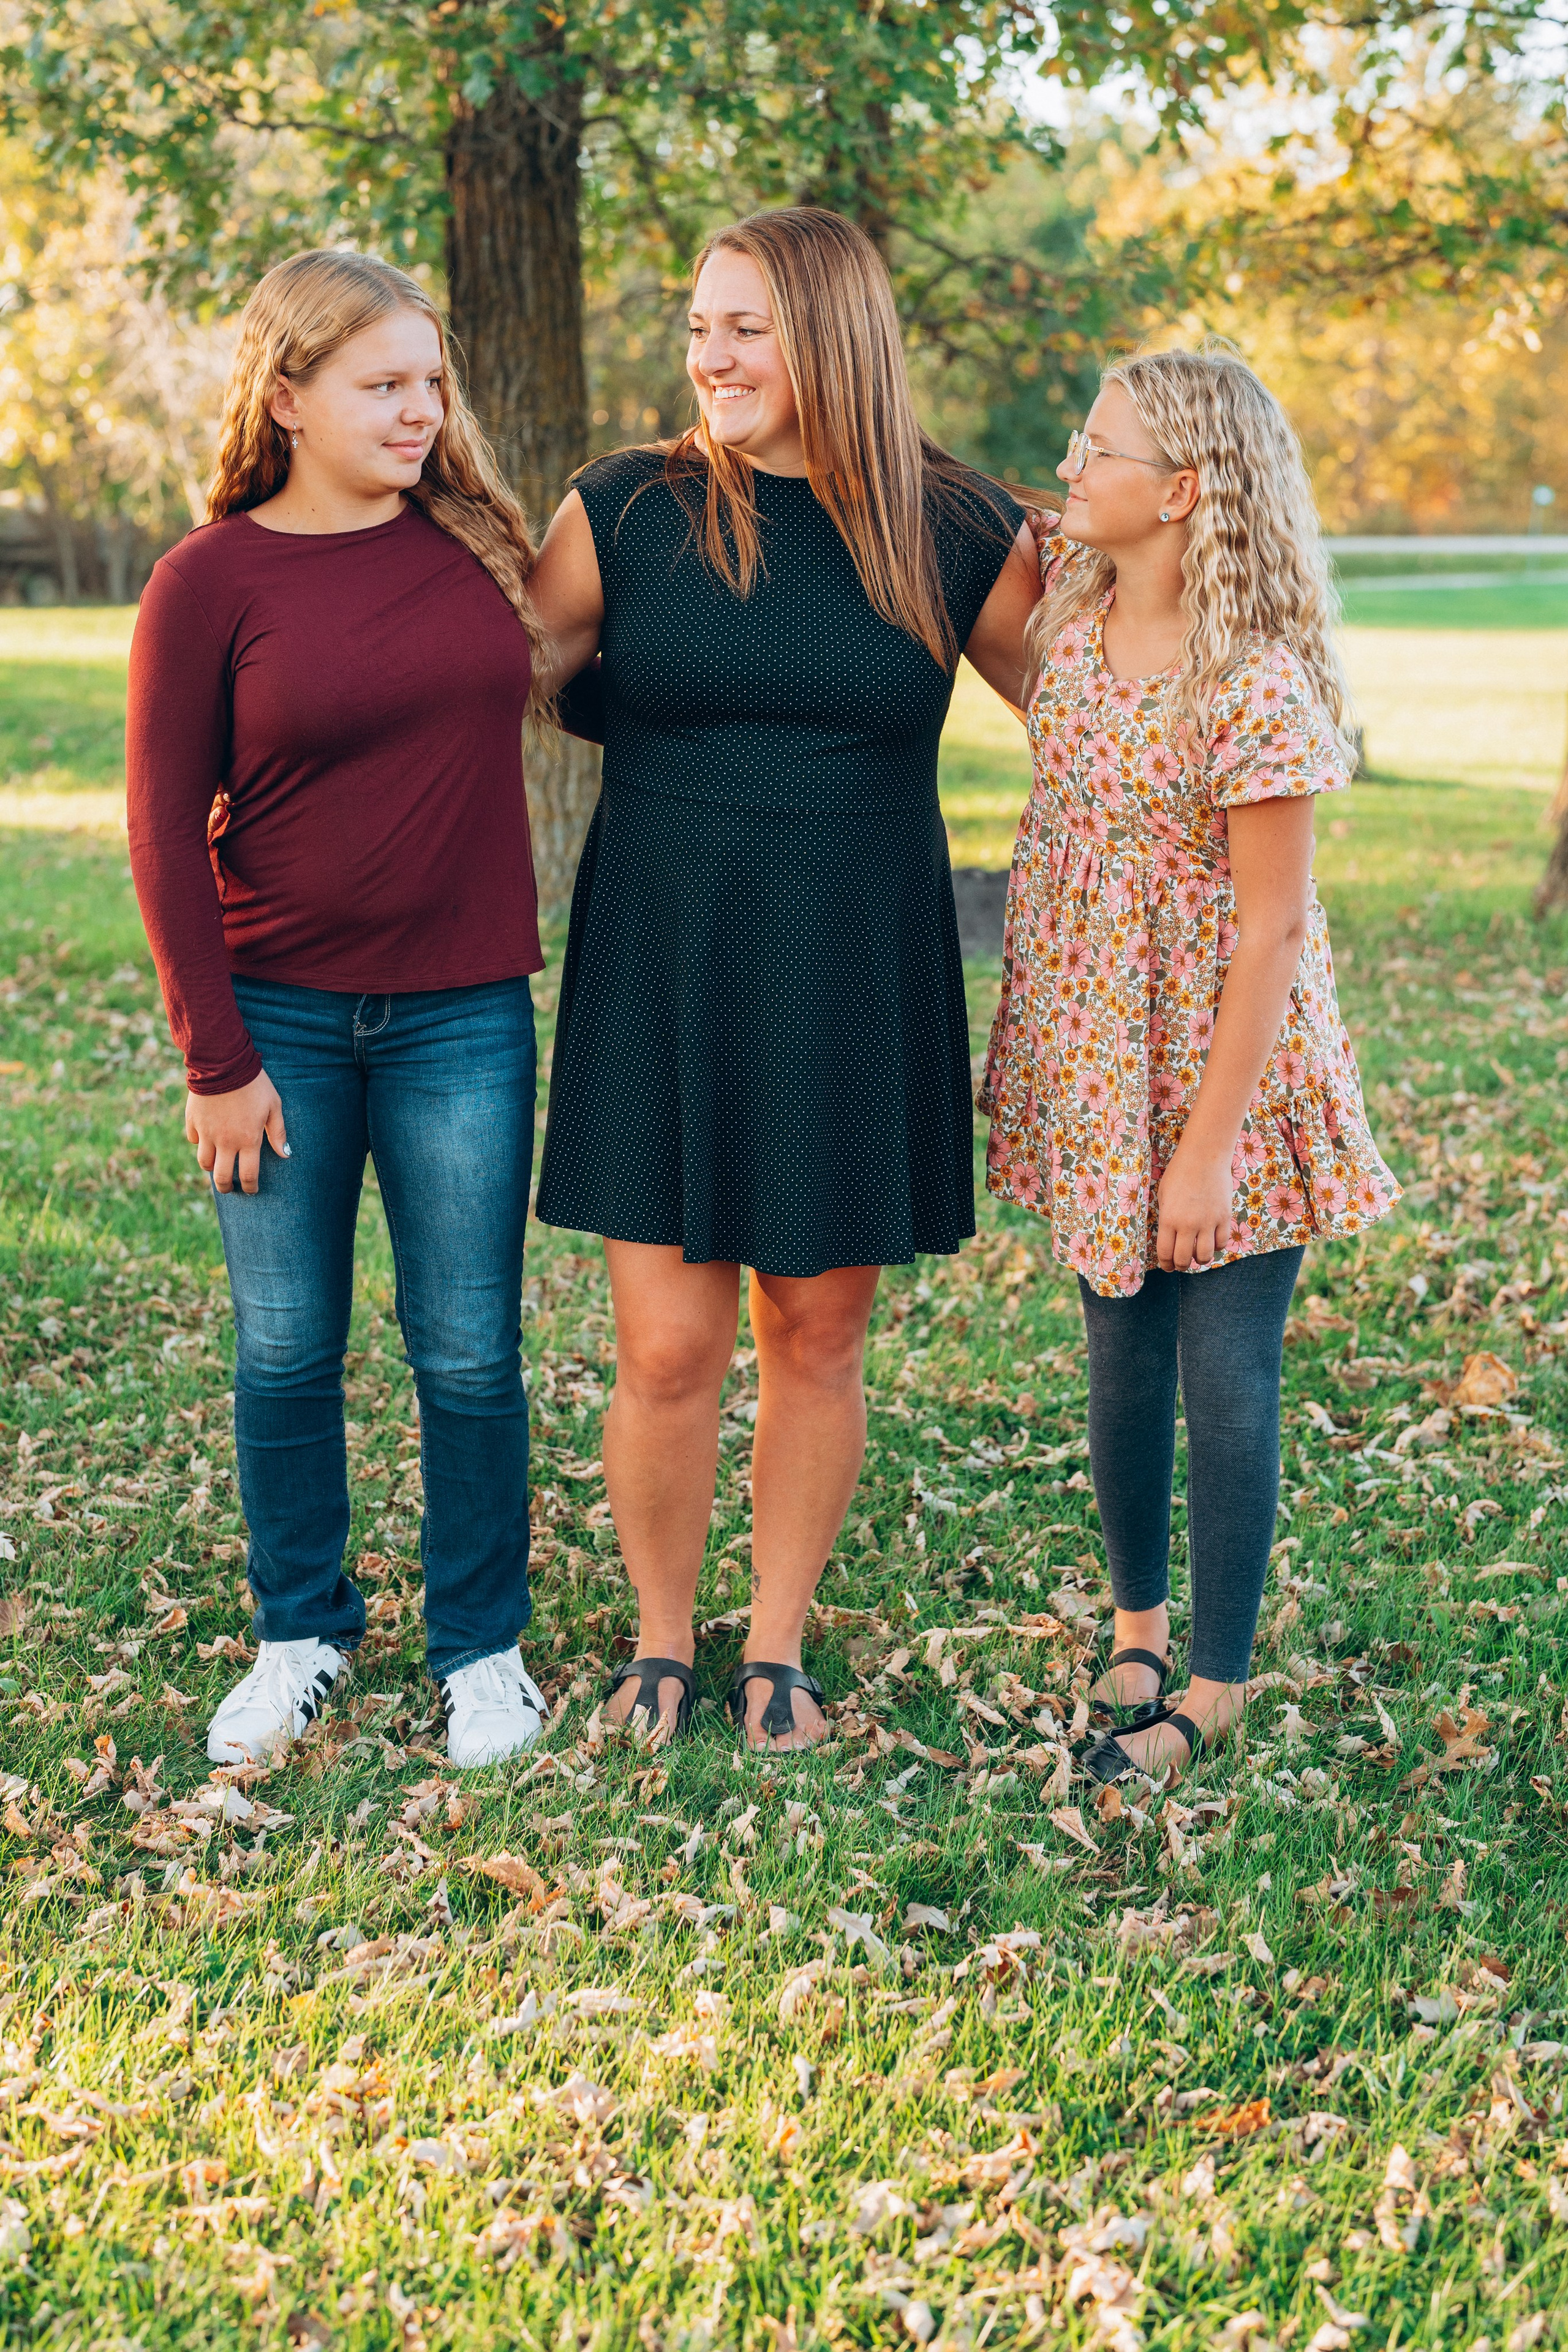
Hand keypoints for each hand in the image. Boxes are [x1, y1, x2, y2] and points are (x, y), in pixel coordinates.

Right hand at [185, 1070, 287, 1195]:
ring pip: (204, 1162)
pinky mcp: (193, 1121)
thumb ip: (278, 1132)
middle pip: (221, 1177)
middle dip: (226, 1187)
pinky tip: (206, 1140)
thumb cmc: (254, 1084)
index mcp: (248, 1140)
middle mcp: (225, 1141)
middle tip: (229, 1188)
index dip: (250, 1187)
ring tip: (217, 1166)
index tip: (251, 1190)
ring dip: (211, 1168)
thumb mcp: (273, 1106)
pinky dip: (200, 1144)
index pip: (248, 1175)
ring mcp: (207, 1133)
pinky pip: (194, 1140)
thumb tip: (285, 1154)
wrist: (223, 1063)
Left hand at [1156, 1141, 1233, 1271]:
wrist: (1204, 1156)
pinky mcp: (1224, 1217)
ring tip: (1197, 1255)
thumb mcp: (1163, 1195)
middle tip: (1181, 1263)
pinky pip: (1222, 1243)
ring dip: (1200, 1259)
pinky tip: (1212, 1241)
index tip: (1167, 1266)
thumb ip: (1166, 1218)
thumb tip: (1169, 1238)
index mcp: (1169, 1219)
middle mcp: (1188, 1224)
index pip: (1165, 1253)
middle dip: (1181, 1265)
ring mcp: (1208, 1222)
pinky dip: (1217, 1246)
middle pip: (1184, 1259)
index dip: (1166, 1264)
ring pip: (1205, 1256)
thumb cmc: (1179, 1173)